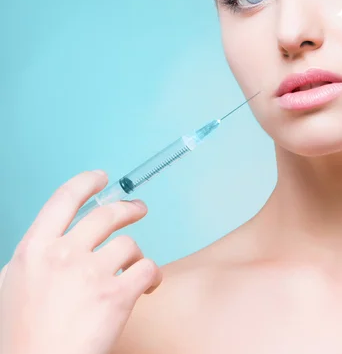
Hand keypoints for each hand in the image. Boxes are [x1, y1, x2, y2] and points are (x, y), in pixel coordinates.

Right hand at [0, 170, 161, 353]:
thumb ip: (38, 258)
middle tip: (138, 208)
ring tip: (135, 268)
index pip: (64, 199)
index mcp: (33, 250)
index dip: (86, 183)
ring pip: (129, 244)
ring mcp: (91, 273)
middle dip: (128, 208)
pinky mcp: (116, 295)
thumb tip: (58, 240)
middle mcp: (62, 254)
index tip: (101, 178)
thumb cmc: (21, 338)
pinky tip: (149, 285)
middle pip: (106, 215)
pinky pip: (148, 268)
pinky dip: (153, 276)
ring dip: (136, 255)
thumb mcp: (12, 287)